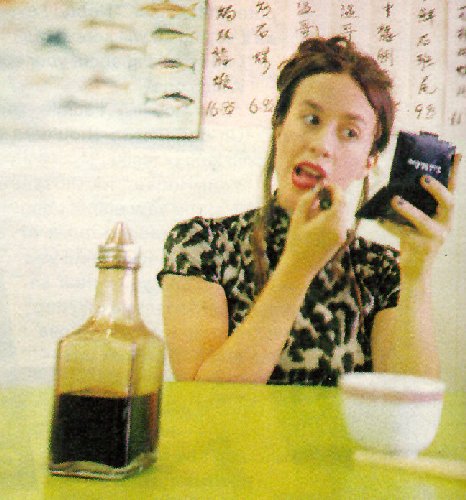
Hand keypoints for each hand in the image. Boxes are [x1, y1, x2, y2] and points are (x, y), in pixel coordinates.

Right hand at [284, 183, 347, 273]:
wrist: (299, 267)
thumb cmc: (295, 243)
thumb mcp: (297, 219)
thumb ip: (307, 201)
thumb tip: (317, 188)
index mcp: (330, 221)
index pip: (340, 198)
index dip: (334, 189)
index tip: (324, 184)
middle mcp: (340, 228)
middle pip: (345, 205)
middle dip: (336, 196)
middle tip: (323, 190)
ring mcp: (341, 235)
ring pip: (344, 214)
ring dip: (336, 205)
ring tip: (320, 203)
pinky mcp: (340, 241)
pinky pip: (341, 223)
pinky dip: (335, 215)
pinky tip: (321, 217)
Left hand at [380, 153, 460, 277]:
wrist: (416, 268)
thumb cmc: (415, 237)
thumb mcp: (420, 219)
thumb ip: (417, 204)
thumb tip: (397, 184)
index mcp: (446, 214)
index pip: (453, 190)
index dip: (455, 172)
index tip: (457, 153)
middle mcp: (446, 224)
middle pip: (448, 203)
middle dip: (436, 189)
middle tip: (422, 177)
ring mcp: (435, 236)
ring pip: (422, 220)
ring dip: (408, 209)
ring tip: (394, 199)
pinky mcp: (421, 247)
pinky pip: (403, 233)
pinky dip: (389, 225)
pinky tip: (378, 218)